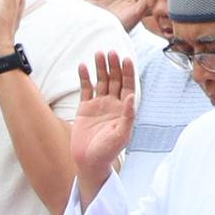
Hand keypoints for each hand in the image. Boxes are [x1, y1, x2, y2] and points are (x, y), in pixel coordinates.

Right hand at [68, 51, 140, 185]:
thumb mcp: (121, 134)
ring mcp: (98, 105)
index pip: (128, 86)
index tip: (126, 59)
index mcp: (124, 110)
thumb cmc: (108, 151)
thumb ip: (127, 115)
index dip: (128, 72)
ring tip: (98, 54)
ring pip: (101, 81)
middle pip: (115, 80)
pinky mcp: (84, 108)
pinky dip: (84, 77)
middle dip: (113, 66)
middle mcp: (112, 104)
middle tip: (111, 53)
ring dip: (100, 68)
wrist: (89, 162)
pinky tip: (83, 66)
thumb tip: (130, 96)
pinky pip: (86, 89)